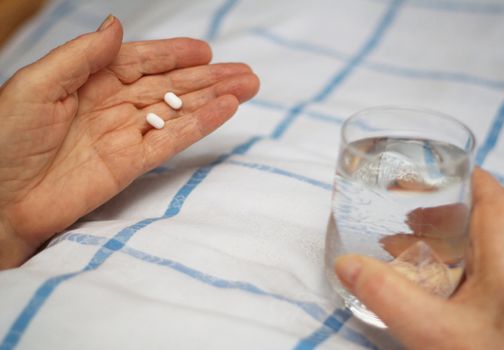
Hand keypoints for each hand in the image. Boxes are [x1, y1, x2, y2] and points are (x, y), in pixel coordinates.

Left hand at [0, 16, 258, 267]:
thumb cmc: (3, 140)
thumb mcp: (35, 85)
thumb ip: (80, 57)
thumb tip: (117, 26)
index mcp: (87, 81)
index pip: (141, 62)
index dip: (173, 54)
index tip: (205, 50)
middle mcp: (111, 105)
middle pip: (169, 86)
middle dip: (208, 78)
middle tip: (245, 72)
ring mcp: (124, 135)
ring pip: (178, 111)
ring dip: (213, 99)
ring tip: (247, 87)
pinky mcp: (131, 165)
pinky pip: (172, 141)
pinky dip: (200, 126)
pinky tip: (225, 111)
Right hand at [335, 169, 503, 348]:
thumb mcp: (431, 334)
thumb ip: (386, 295)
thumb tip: (346, 264)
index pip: (496, 199)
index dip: (466, 177)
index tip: (434, 169)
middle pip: (489, 221)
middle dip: (444, 211)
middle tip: (406, 211)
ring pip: (485, 249)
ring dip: (446, 241)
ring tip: (404, 246)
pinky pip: (485, 273)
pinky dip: (454, 268)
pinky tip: (429, 284)